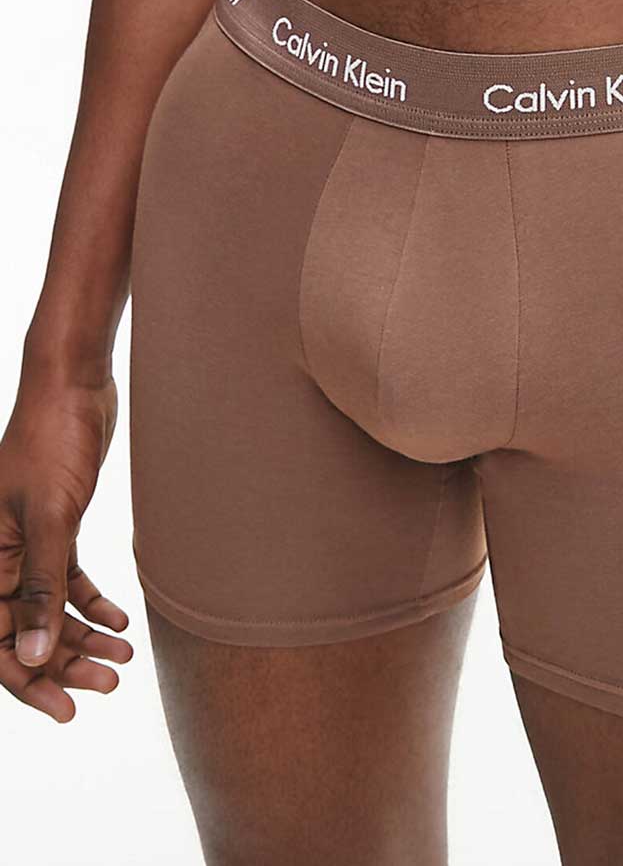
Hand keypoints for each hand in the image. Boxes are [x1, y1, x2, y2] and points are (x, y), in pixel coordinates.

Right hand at [0, 372, 131, 720]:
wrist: (74, 385)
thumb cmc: (53, 441)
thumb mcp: (51, 518)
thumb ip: (42, 587)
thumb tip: (34, 656)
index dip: (28, 679)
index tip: (67, 710)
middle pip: (26, 630)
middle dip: (65, 662)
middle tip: (111, 681)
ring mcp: (25, 543)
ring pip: (50, 608)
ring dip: (83, 636)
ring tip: (124, 658)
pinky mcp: (54, 527)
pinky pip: (68, 579)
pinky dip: (92, 603)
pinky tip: (121, 622)